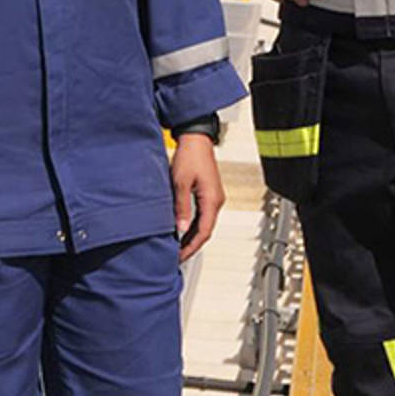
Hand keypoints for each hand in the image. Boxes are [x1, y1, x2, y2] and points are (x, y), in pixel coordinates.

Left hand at [170, 132, 223, 260]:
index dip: (191, 247)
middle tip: (177, 256)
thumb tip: (180, 228)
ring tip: (178, 246)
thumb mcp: (180, 183)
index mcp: (212, 200)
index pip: (203, 232)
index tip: (180, 256)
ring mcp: (214, 197)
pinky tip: (183, 230)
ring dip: (192, 236)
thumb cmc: (190, 156)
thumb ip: (181, 207)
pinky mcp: (209, 194)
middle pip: (205, 231)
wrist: (196, 139)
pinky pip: (203, 215)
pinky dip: (194, 226)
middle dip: (192, 245)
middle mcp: (216, 201)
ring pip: (205, 224)